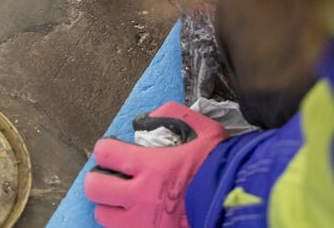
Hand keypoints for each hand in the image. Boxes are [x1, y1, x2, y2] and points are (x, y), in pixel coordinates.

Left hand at [84, 102, 227, 227]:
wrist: (239, 200)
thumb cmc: (220, 164)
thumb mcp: (200, 128)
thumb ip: (170, 115)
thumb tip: (148, 118)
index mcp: (150, 165)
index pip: (105, 153)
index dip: (106, 149)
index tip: (111, 149)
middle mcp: (141, 195)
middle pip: (95, 187)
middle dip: (98, 178)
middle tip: (109, 175)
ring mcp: (144, 222)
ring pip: (104, 215)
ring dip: (109, 205)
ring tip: (121, 199)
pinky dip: (125, 223)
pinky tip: (137, 214)